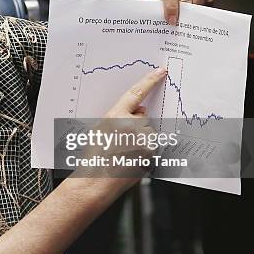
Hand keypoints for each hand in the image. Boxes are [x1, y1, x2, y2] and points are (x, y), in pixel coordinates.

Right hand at [74, 67, 167, 183]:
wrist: (95, 182)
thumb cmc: (93, 157)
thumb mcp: (98, 129)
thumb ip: (118, 117)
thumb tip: (140, 111)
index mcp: (116, 116)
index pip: (137, 93)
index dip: (150, 80)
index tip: (160, 71)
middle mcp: (132, 125)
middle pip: (143, 117)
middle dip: (136, 125)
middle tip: (121, 141)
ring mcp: (144, 140)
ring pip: (148, 134)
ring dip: (141, 141)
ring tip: (124, 154)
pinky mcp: (151, 154)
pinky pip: (151, 147)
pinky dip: (145, 152)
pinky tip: (131, 160)